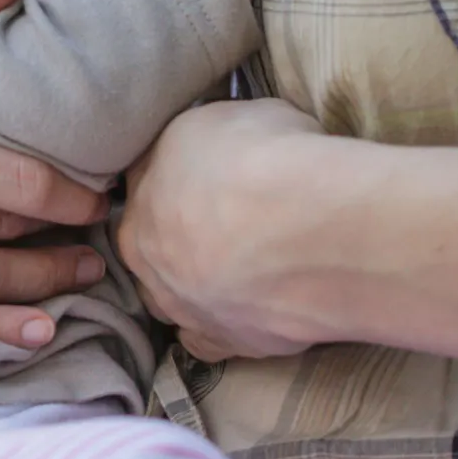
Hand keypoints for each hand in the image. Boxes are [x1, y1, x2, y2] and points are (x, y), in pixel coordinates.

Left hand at [117, 98, 336, 361]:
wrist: (313, 230)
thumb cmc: (272, 158)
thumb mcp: (231, 116)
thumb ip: (213, 140)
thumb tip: (226, 145)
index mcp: (143, 188)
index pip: (149, 179)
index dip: (183, 176)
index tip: (216, 177)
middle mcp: (146, 247)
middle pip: (153, 240)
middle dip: (182, 231)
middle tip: (232, 223)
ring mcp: (178, 300)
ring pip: (170, 293)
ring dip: (193, 282)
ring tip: (243, 268)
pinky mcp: (219, 342)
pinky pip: (204, 340)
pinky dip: (217, 326)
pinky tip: (244, 311)